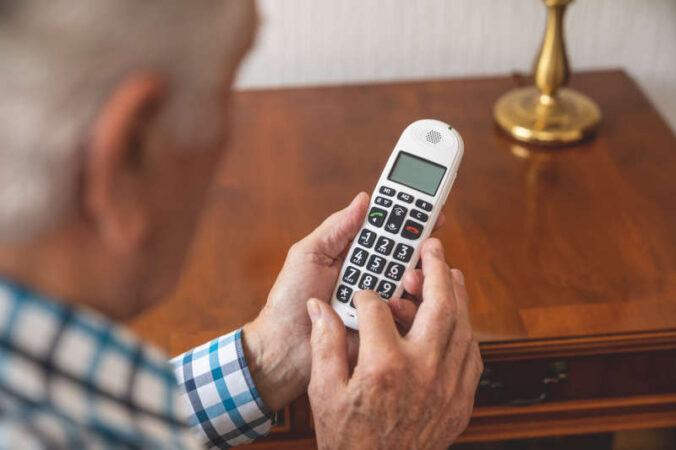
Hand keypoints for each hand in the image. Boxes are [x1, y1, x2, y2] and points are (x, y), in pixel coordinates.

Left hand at [242, 193, 443, 410]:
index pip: (386, 232)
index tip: (430, 210)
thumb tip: (364, 199)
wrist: (284, 348)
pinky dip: (407, 306)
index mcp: (353, 255)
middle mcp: (370, 276)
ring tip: (409, 278)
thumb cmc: (289, 300)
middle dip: (419, 248)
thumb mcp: (308, 254)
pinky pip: (408, 314)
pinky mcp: (385, 329)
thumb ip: (337, 227)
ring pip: (412, 284)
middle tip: (427, 245)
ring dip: (415, 276)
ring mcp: (379, 302)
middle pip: (406, 256)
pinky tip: (395, 305)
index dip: (408, 220)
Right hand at [307, 239, 482, 449]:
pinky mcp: (461, 401)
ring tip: (449, 274)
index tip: (363, 296)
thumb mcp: (323, 392)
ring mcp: (448, 386)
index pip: (378, 309)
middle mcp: (423, 371)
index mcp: (384, 366)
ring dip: (457, 294)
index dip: (367, 297)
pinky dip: (466, 330)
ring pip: (463, 326)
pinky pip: (472, 355)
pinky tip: (458, 319)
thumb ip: (325, 343)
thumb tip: (319, 307)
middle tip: (432, 246)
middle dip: (435, 269)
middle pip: (438, 305)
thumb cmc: (348, 439)